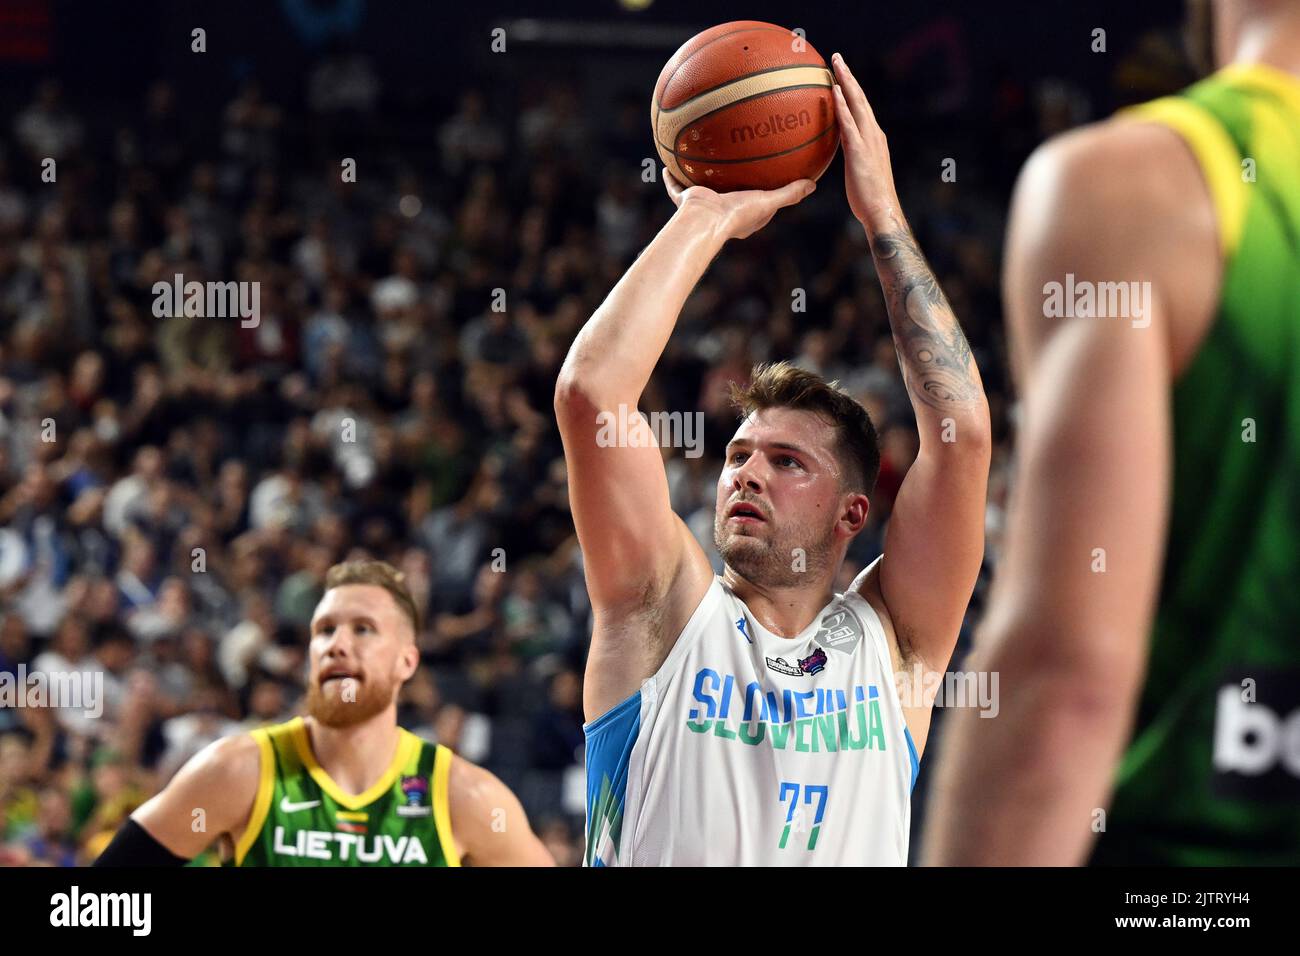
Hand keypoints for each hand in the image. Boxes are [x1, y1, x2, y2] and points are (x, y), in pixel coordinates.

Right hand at [663, 169, 814, 241]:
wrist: (705, 219)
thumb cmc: (737, 214)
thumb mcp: (768, 201)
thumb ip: (790, 193)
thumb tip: (813, 184)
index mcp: (743, 216)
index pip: (757, 204)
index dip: (765, 194)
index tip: (771, 181)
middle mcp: (722, 211)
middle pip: (728, 194)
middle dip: (732, 184)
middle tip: (738, 168)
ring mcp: (703, 206)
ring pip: (701, 190)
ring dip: (701, 178)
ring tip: (701, 159)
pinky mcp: (686, 201)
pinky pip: (676, 186)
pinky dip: (672, 177)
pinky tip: (668, 162)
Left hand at [830, 52, 900, 229]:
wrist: (882, 212)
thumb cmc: (869, 200)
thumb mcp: (860, 174)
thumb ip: (853, 160)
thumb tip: (840, 158)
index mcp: (874, 139)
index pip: (862, 109)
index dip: (852, 90)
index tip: (842, 75)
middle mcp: (874, 134)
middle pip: (860, 99)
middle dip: (849, 77)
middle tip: (837, 58)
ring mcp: (868, 141)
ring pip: (856, 104)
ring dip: (845, 82)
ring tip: (834, 64)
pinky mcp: (859, 151)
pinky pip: (848, 123)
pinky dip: (842, 105)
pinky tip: (833, 90)